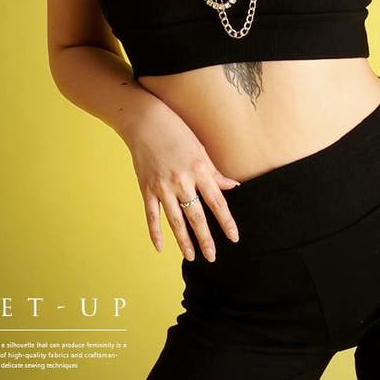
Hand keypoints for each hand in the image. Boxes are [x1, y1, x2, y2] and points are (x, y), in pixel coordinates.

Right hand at [122, 101, 241, 261]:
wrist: (145, 122)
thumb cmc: (177, 131)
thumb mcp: (201, 149)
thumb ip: (214, 172)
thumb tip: (232, 187)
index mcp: (199, 170)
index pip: (217, 202)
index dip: (226, 222)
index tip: (234, 238)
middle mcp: (182, 181)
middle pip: (196, 216)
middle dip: (205, 239)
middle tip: (212, 257)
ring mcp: (162, 186)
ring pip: (175, 220)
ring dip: (184, 241)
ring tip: (192, 256)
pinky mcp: (147, 188)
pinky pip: (152, 215)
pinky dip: (156, 232)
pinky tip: (161, 247)